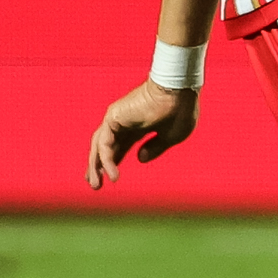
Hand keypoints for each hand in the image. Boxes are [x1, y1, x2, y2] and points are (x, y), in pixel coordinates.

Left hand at [85, 79, 199, 187]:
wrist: (179, 91)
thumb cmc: (181, 110)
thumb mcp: (172, 136)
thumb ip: (155, 148)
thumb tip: (139, 159)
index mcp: (140, 125)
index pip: (122, 145)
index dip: (115, 161)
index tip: (111, 177)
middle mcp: (126, 122)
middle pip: (107, 146)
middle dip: (99, 165)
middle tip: (95, 184)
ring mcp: (118, 119)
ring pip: (100, 145)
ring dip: (96, 165)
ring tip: (96, 185)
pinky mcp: (113, 118)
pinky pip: (105, 144)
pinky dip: (106, 160)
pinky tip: (112, 175)